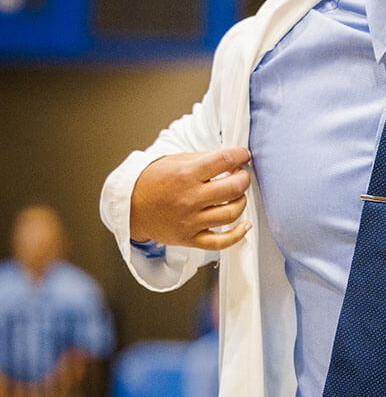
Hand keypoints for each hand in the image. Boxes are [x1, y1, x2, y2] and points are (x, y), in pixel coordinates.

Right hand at [129, 148, 252, 250]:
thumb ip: (204, 159)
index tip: (243, 154)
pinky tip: (245, 225)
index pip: (224, 160)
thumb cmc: (152, 181)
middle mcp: (189, 198)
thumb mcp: (175, 161)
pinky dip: (238, 235)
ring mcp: (190, 221)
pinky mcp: (189, 238)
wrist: (129, 207)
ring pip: (231, 214)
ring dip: (241, 202)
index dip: (240, 154)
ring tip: (237, 196)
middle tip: (241, 175)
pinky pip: (220, 242)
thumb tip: (232, 158)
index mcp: (186, 175)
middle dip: (244, 179)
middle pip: (233, 188)